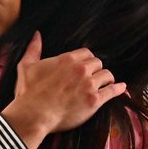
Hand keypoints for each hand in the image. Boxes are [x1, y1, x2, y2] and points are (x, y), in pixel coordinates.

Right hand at [2, 31, 125, 148]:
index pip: (87, 53)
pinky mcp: (94, 101)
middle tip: (94, 77)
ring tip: (106, 83)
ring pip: (107, 76)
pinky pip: (112, 91)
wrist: (34, 114)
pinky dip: (118, 89)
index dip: (87, 60)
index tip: (86, 66)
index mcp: (67, 59)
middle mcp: (81, 69)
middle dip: (96, 70)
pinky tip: (121, 88)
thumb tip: (37, 34)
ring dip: (106, 79)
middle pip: (98, 63)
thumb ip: (34, 49)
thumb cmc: (29, 92)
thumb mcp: (26, 66)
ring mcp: (89, 85)